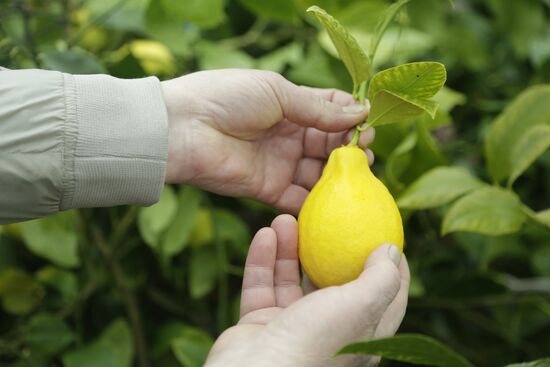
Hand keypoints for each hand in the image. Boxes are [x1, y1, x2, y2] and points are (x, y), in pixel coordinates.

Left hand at [161, 69, 373, 213]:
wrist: (184, 127)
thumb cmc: (228, 98)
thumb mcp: (278, 92)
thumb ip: (318, 108)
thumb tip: (360, 112)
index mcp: (289, 106)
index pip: (329, 111)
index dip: (349, 117)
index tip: (366, 122)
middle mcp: (287, 136)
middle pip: (329, 144)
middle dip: (349, 147)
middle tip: (364, 151)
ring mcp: (280, 164)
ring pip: (319, 173)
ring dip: (339, 175)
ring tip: (358, 173)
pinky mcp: (269, 190)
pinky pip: (300, 199)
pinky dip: (319, 202)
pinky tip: (339, 199)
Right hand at [205, 215, 409, 366]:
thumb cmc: (315, 342)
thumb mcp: (360, 306)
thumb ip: (381, 278)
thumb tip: (392, 250)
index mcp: (360, 334)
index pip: (383, 296)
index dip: (387, 264)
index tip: (384, 232)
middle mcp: (328, 331)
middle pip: (332, 281)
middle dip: (328, 247)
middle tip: (326, 217)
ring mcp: (292, 328)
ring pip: (292, 279)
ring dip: (289, 248)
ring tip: (286, 217)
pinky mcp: (260, 324)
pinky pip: (262, 285)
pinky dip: (263, 259)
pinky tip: (266, 232)